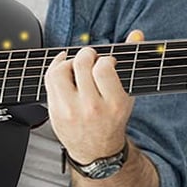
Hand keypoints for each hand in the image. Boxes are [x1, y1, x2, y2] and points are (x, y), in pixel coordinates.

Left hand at [44, 30, 143, 163]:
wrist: (96, 152)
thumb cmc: (112, 119)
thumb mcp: (126, 95)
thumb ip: (130, 63)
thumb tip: (136, 34)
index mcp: (114, 104)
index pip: (104, 68)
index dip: (104, 59)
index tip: (106, 62)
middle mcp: (92, 108)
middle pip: (81, 64)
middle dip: (86, 54)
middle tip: (90, 57)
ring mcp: (70, 111)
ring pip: (61, 70)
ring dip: (68, 61)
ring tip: (76, 65)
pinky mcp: (54, 112)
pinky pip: (49, 80)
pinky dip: (55, 67)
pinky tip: (63, 67)